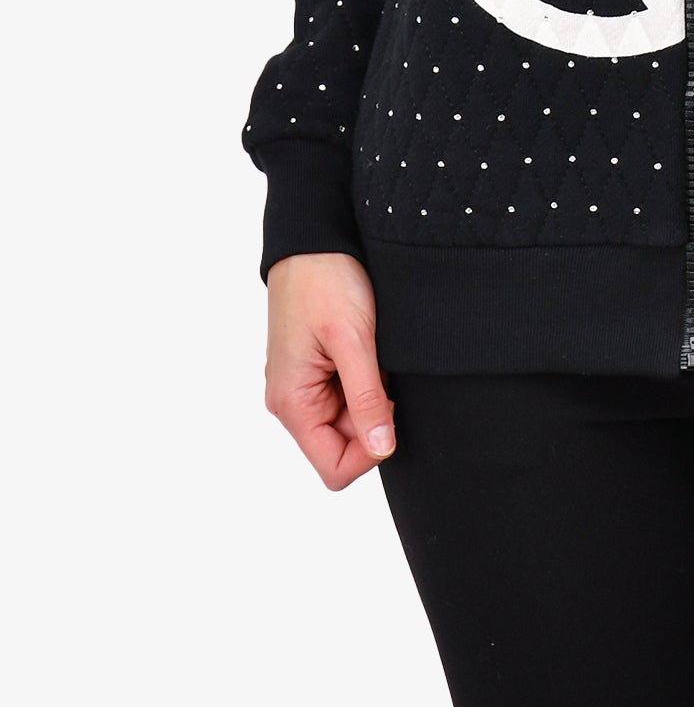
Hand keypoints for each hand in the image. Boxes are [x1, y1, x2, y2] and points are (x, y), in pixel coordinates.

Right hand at [264, 252, 396, 489]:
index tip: (388, 409)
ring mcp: (306, 386)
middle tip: (384, 372)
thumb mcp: (354, 340)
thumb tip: (382, 450)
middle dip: (374, 417)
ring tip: (377, 355)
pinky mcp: (318, 369)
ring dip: (373, 395)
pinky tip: (372, 349)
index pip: (335, 468)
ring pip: (352, 420)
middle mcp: (294, 402)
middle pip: (345, 445)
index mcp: (292, 404)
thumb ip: (367, 398)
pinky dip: (369, 378)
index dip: (370, 451)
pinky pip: (350, 394)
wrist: (314, 238)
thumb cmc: (326, 281)